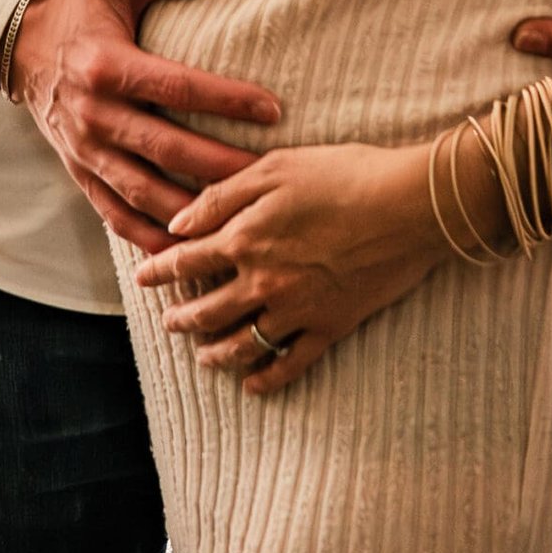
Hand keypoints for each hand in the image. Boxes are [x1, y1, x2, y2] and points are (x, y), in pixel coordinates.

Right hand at [8, 0, 282, 257]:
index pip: (177, 87)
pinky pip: (114, 214)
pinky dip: (147, 237)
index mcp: (107, 65)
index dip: (226, 100)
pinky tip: (183, 251)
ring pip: (143, 192)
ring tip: (237, 220)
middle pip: (167, 149)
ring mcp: (84, 149)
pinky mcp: (79, 171)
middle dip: (220, 166)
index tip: (272, 109)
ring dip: (190, 210)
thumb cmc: (79, 5)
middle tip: (268, 175)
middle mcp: (95, 113)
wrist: (18, 42)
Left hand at [132, 142, 445, 394]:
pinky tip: (254, 386)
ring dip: (216, 355)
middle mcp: (263, 282)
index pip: (187, 260)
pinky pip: (291, 364)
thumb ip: (222, 196)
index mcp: (245, 238)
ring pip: (243, 344)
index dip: (160, 270)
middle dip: (182, 319)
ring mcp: (297, 310)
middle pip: (208, 310)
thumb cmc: (344, 173)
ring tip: (203, 358)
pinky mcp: (331, 327)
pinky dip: (268, 379)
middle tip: (169, 323)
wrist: (409, 205)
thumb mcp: (275, 167)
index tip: (142, 278)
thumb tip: (179, 223)